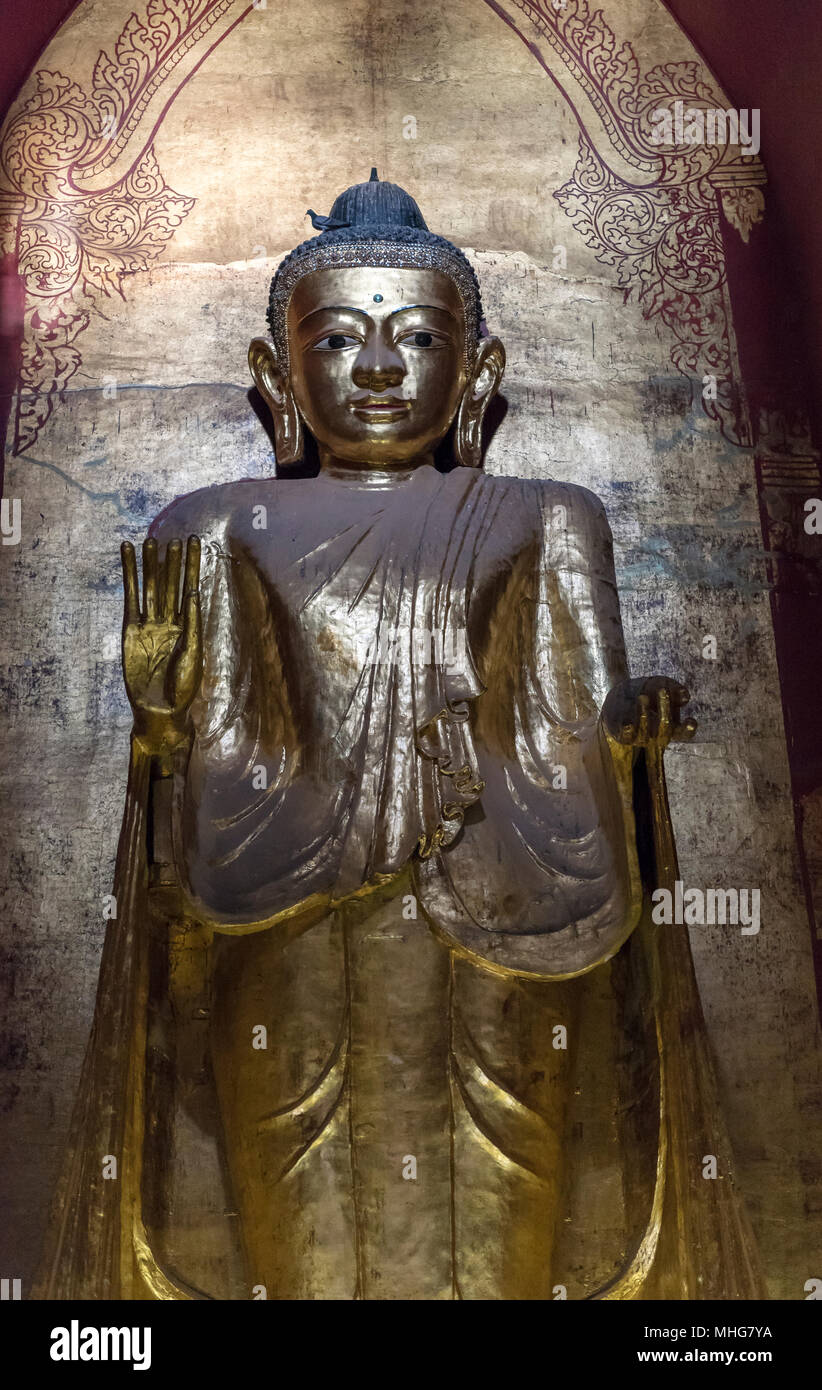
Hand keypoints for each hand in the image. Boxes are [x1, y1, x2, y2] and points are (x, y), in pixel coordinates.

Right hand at [121, 535, 201, 753]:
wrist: (161, 709)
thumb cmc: (184, 686)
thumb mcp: (194, 654)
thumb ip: (192, 624)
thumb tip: (192, 593)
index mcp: (189, 625)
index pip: (190, 587)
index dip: (192, 565)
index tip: (195, 542)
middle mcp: (169, 620)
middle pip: (171, 583)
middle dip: (173, 562)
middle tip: (175, 538)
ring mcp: (149, 623)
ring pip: (151, 587)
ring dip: (151, 564)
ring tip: (150, 541)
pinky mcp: (130, 629)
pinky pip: (130, 598)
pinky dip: (129, 577)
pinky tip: (127, 557)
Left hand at [600, 676, 696, 749]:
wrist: (619, 698)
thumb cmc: (646, 692)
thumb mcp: (660, 685)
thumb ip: (674, 689)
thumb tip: (685, 696)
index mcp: (672, 726)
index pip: (684, 732)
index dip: (688, 729)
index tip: (690, 720)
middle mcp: (657, 735)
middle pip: (665, 727)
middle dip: (665, 709)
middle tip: (663, 690)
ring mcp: (640, 737)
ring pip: (645, 730)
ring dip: (644, 713)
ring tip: (642, 696)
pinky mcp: (623, 736)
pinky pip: (626, 735)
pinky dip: (628, 729)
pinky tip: (628, 723)